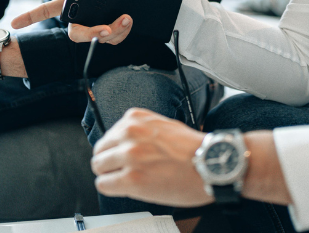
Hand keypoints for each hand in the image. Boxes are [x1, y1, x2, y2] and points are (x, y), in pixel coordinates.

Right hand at [11, 0, 171, 44]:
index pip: (51, 9)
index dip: (31, 17)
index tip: (12, 24)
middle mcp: (88, 15)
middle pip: (76, 33)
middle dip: (90, 34)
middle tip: (105, 29)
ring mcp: (102, 25)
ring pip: (98, 39)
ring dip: (112, 32)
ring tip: (127, 18)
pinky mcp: (117, 33)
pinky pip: (114, 40)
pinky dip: (123, 32)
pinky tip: (130, 21)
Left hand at [90, 108, 212, 206]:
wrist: (210, 164)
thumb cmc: (192, 148)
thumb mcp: (162, 124)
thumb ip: (139, 130)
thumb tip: (122, 143)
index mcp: (135, 118)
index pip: (108, 135)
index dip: (116, 150)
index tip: (124, 157)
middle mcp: (129, 133)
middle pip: (100, 151)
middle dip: (109, 163)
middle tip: (124, 171)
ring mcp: (129, 156)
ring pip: (98, 167)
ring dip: (110, 176)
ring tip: (128, 180)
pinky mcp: (132, 179)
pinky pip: (104, 185)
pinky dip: (112, 189)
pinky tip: (127, 188)